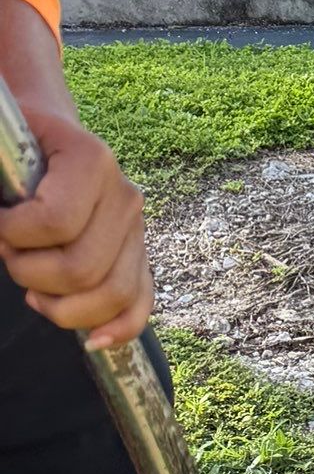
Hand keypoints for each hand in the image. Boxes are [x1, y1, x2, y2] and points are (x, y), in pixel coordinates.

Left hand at [0, 101, 151, 345]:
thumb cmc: (16, 143)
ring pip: (112, 294)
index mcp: (92, 160)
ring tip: (33, 290)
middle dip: (31, 273)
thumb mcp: (3, 151)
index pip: (55, 222)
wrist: (49, 133)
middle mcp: (124, 197)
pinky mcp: (139, 256)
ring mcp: (136, 230)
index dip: (13, 235)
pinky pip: (139, 304)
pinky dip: (119, 329)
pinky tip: (92, 339)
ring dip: (62, 306)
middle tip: (9, 256)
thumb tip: (0, 235)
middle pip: (82, 268)